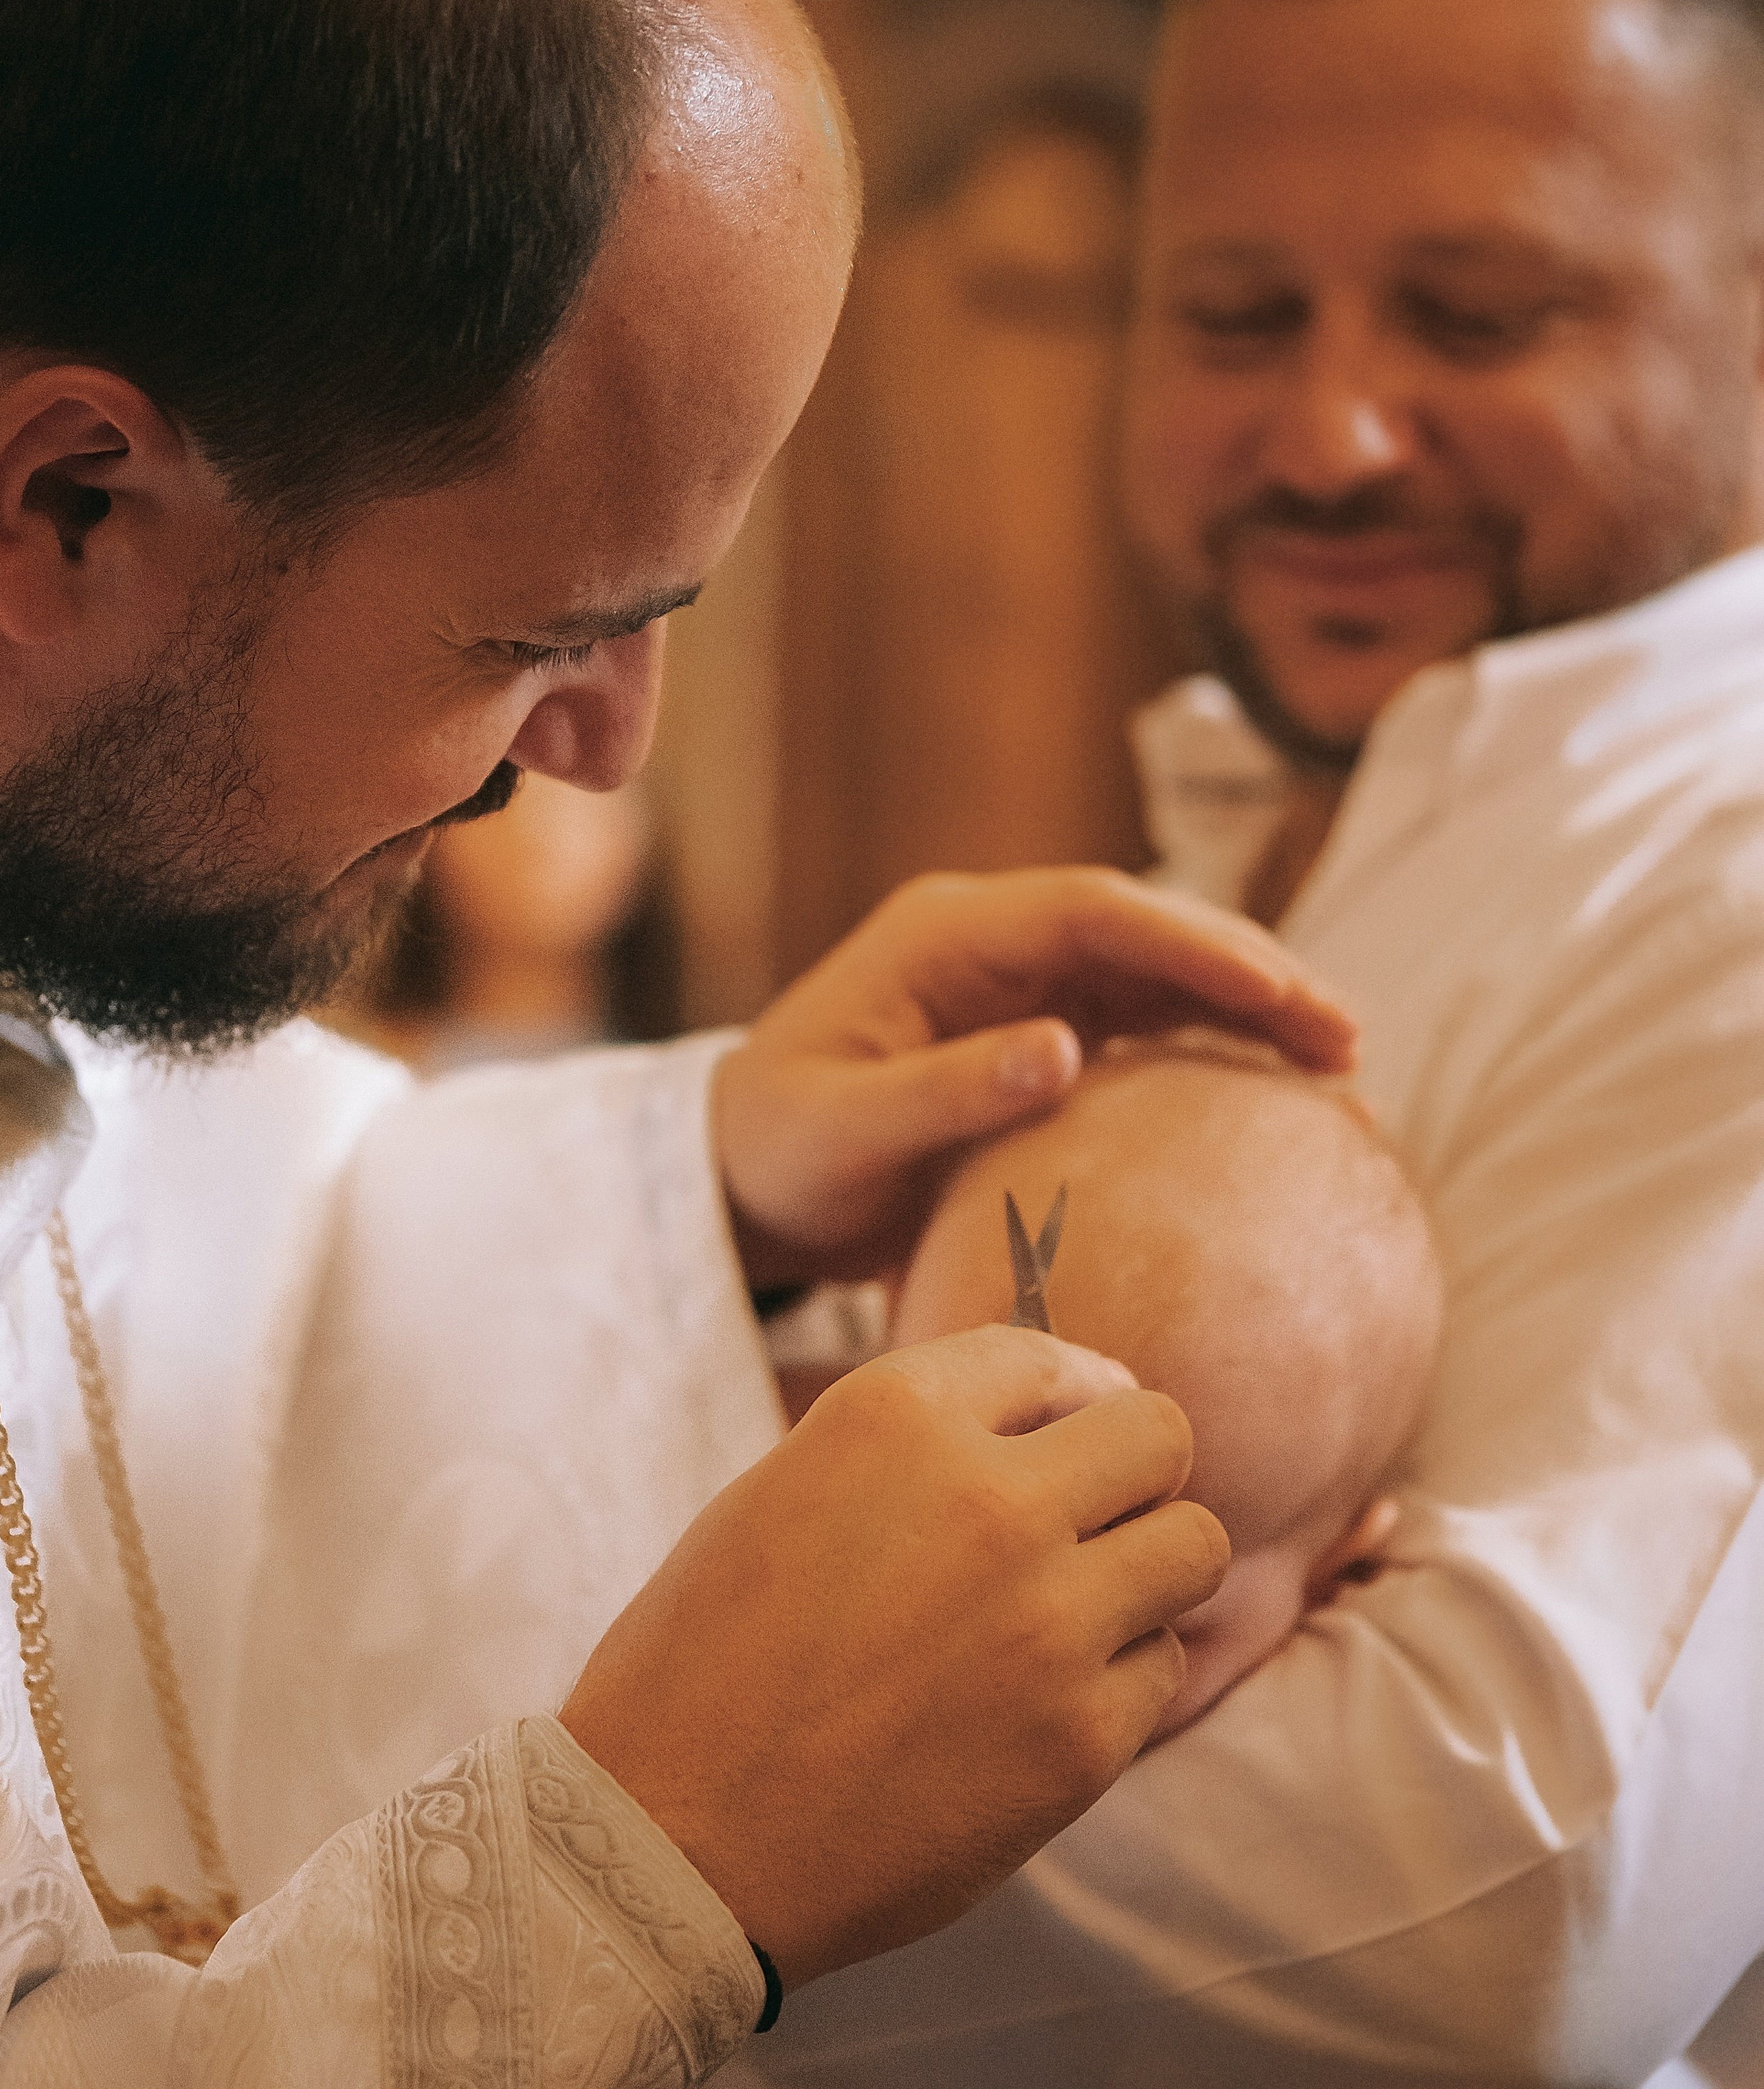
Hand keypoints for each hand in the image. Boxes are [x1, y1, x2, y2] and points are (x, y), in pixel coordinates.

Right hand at [558, 1325, 1226, 1984]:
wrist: (672, 1846)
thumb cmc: (702, 1666)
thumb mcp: (783, 1492)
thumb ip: (913, 1446)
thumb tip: (1046, 1416)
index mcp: (893, 1417)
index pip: (1049, 1356)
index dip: (1068, 1395)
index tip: (1065, 1434)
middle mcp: (988, 1498)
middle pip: (1158, 1436)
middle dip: (1129, 1475)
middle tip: (1087, 1524)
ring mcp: (1048, 1619)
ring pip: (1194, 1547)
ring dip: (1146, 1573)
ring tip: (1080, 1613)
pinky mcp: (1082, 1736)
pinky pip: (1163, 1668)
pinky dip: (1118, 1683)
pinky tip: (1040, 1708)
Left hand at [714, 867, 1356, 1284]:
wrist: (742, 1178)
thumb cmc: (777, 1150)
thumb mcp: (840, 1131)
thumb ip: (942, 1090)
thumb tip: (1060, 1048)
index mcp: (947, 936)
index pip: (1094, 911)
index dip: (1193, 942)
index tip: (1276, 992)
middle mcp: (999, 944)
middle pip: (1150, 933)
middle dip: (1252, 973)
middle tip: (1346, 1039)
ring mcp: (1028, 987)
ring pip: (1164, 979)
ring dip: (1253, 1016)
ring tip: (1345, 1073)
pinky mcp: (1046, 1039)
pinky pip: (1148, 1033)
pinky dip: (1217, 1060)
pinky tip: (1285, 1108)